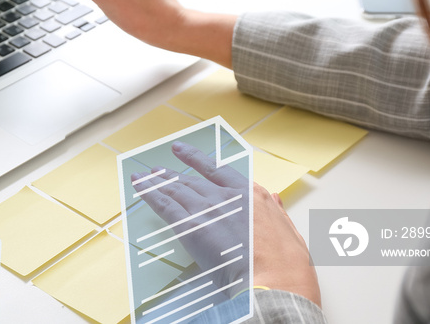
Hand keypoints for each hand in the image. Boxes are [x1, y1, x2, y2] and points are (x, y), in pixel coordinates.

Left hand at [132, 142, 320, 306]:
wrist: (273, 280)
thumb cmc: (286, 264)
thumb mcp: (290, 231)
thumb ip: (277, 212)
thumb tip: (274, 198)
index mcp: (250, 195)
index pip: (216, 170)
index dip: (195, 159)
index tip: (181, 150)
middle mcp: (226, 196)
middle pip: (191, 180)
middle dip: (171, 174)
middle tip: (156, 169)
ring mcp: (207, 209)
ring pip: (175, 190)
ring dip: (156, 182)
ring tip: (143, 176)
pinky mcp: (190, 226)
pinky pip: (164, 206)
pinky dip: (149, 195)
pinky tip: (139, 188)